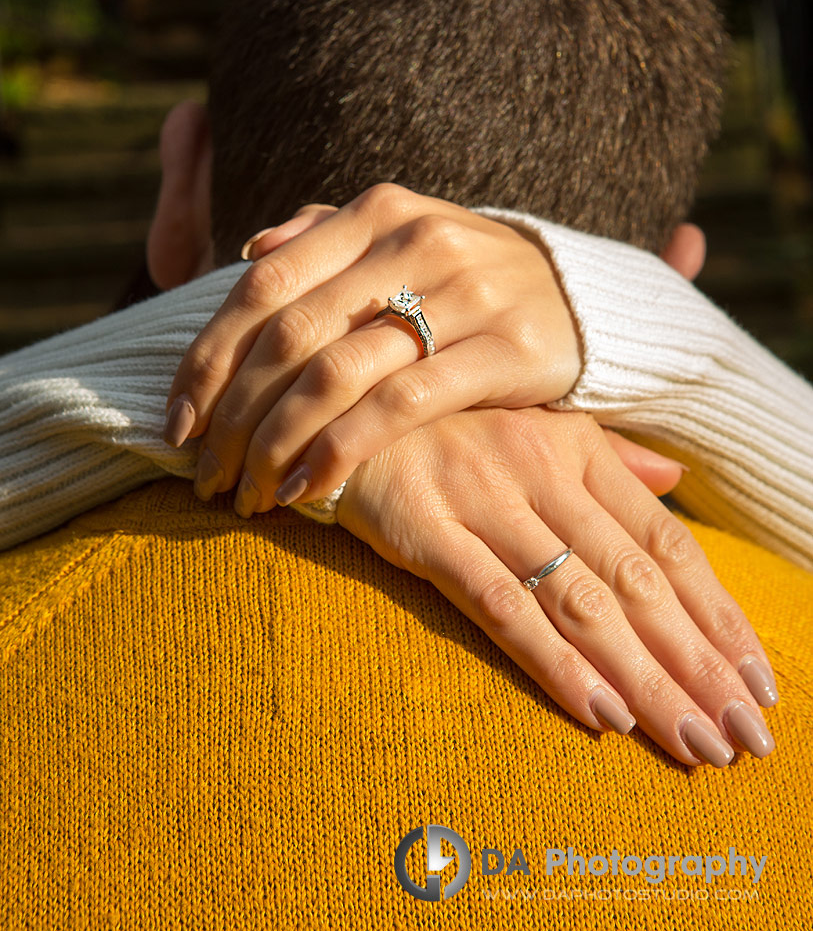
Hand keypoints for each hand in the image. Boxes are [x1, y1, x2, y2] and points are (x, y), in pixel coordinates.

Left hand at [164, 183, 581, 509]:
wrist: (585, 299)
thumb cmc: (468, 279)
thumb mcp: (402, 238)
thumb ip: (326, 237)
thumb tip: (251, 250)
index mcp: (379, 211)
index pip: (264, 284)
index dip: (208, 356)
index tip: (177, 421)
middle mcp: (417, 242)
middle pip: (290, 335)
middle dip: (233, 415)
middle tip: (205, 474)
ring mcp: (465, 294)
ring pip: (337, 375)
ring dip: (277, 443)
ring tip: (250, 493)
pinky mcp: (505, 351)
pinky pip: (401, 407)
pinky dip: (343, 451)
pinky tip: (311, 488)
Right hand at [338, 407, 776, 767]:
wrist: (333, 406)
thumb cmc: (442, 427)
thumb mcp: (532, 424)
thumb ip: (608, 456)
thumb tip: (677, 479)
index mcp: (576, 445)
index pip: (667, 543)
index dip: (718, 615)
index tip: (758, 680)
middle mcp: (540, 468)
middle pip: (636, 583)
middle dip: (697, 666)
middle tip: (744, 737)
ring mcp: (481, 497)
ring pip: (580, 603)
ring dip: (643, 680)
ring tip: (692, 742)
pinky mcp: (423, 528)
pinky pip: (500, 606)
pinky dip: (554, 663)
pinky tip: (600, 714)